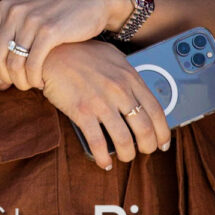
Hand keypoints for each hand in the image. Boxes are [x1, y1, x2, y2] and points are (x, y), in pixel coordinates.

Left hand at [0, 0, 129, 89]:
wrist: (91, 2)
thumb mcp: (29, 22)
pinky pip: (32, 65)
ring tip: (31, 85)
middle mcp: (14, 12)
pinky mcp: (49, 31)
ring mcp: (31, 20)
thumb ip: (11, 45)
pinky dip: (34, 79)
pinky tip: (42, 82)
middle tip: (17, 85)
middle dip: (3, 78)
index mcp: (5, 8)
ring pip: (13, 64)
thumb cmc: (59, 18)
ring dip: (21, 82)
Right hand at [41, 39, 170, 170]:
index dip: (163, 131)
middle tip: (145, 151)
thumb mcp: (112, 56)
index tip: (163, 142)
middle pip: (144, 128)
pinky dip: (103, 158)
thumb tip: (139, 93)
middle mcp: (119, 90)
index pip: (156, 110)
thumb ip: (127, 74)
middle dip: (148, 146)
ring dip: (127, 154)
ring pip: (124, 140)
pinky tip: (104, 162)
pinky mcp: (82, 112)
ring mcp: (101, 102)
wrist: (51, 52)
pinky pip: (98, 144)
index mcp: (130, 77)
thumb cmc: (81, 52)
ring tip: (125, 156)